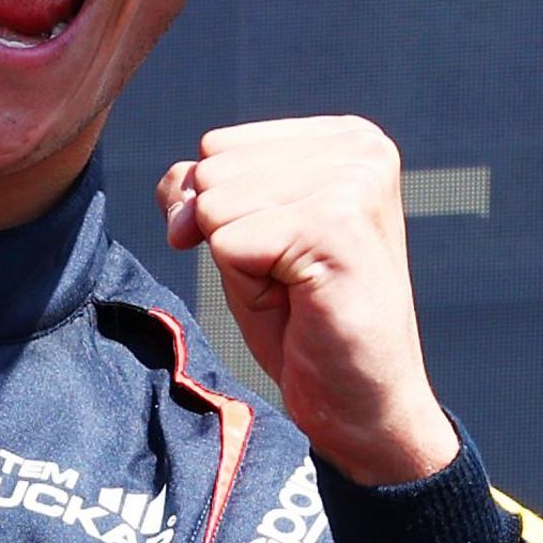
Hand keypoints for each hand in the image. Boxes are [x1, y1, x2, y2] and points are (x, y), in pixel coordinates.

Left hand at [159, 117, 458, 485]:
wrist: (360, 403)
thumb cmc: (302, 321)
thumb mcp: (239, 235)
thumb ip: (200, 190)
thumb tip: (181, 197)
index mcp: (343, 138)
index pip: (216, 146)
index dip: (221, 210)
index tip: (279, 252)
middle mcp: (359, 148)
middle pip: (212, 169)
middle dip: (229, 235)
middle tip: (289, 278)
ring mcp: (354, 183)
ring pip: (216, 203)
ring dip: (241, 262)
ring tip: (296, 288)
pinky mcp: (338, 226)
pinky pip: (229, 242)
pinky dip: (248, 284)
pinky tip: (301, 301)